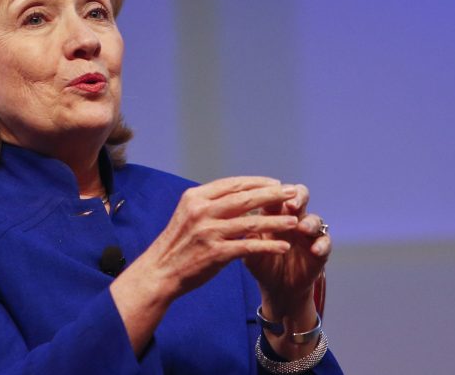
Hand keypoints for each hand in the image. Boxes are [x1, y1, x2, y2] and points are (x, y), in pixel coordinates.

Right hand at [145, 177, 303, 298]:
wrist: (160, 271)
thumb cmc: (177, 244)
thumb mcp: (188, 214)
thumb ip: (210, 203)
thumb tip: (238, 194)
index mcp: (195, 197)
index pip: (232, 184)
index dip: (257, 183)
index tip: (275, 183)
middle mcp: (201, 211)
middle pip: (244, 199)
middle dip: (272, 195)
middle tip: (292, 193)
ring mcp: (208, 232)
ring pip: (250, 222)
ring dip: (275, 221)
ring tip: (294, 221)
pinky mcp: (215, 253)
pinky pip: (248, 247)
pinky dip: (268, 246)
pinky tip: (283, 247)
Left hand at [242, 184, 331, 316]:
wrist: (277, 288)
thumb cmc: (261, 263)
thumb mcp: (251, 251)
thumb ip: (248, 238)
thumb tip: (237, 225)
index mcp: (274, 213)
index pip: (276, 195)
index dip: (275, 191)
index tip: (271, 191)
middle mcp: (294, 218)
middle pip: (301, 197)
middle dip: (298, 197)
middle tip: (292, 204)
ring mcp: (308, 233)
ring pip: (315, 219)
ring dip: (309, 222)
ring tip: (302, 228)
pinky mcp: (320, 249)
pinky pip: (325, 242)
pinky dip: (322, 244)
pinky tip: (315, 249)